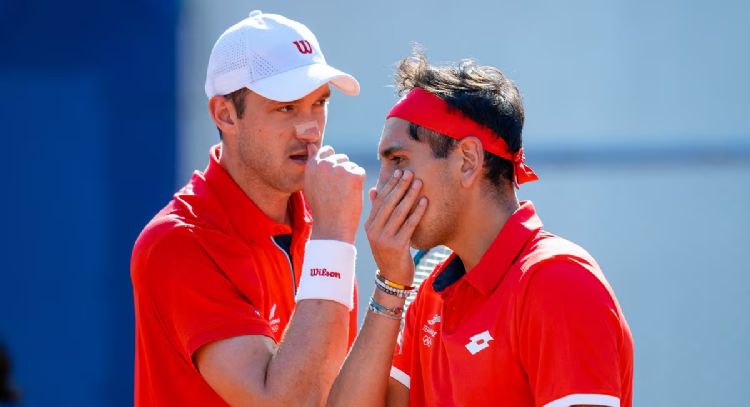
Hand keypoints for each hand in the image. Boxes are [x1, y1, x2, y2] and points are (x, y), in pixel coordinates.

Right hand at [304, 144, 365, 243]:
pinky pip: (360, 173)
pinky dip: (359, 184)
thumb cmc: (322, 208)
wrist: (331, 227)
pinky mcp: (354, 175)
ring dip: (351, 178)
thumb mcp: (310, 184)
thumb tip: (311, 146)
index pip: (327, 151)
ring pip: (351, 166)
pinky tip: (351, 196)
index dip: (332, 164)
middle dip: (343, 172)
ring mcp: (340, 169)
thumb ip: (312, 164)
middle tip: (337, 192)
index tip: (333, 179)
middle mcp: (325, 164)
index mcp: (312, 165)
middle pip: (341, 159)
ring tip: (343, 195)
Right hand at [364, 169, 427, 285]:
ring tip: (419, 183)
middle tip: (410, 173)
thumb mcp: (380, 232)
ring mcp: (384, 239)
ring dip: (410, 195)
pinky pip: (409, 225)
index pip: (379, 200)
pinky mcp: (397, 246)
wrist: (392, 278)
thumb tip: (374, 189)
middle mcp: (374, 231)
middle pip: (389, 203)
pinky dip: (417, 212)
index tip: (399, 172)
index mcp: (369, 225)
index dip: (389, 185)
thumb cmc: (389, 252)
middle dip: (400, 186)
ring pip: (399, 212)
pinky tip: (425, 202)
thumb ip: (378, 212)